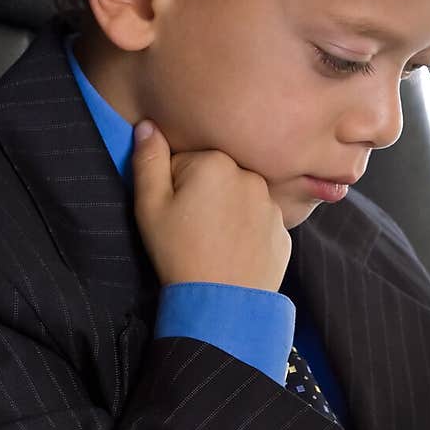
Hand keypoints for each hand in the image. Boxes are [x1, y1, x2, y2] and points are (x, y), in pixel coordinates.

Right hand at [131, 120, 291, 290]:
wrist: (222, 305)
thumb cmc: (179, 254)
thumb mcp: (150, 207)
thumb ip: (147, 160)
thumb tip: (147, 124)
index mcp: (215, 162)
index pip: (184, 162)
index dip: (171, 187)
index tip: (172, 213)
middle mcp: (250, 175)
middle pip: (214, 176)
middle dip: (201, 195)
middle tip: (191, 230)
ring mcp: (271, 203)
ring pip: (238, 198)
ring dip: (225, 212)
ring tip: (211, 243)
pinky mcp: (282, 230)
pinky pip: (257, 222)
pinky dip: (245, 232)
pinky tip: (232, 252)